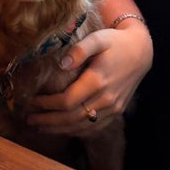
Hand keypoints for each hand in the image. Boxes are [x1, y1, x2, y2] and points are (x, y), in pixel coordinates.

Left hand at [26, 22, 152, 135]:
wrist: (140, 51)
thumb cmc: (115, 42)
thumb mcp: (98, 38)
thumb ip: (80, 50)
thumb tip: (62, 64)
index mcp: (97, 80)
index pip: (68, 100)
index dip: (48, 104)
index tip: (32, 101)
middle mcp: (105, 98)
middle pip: (72, 118)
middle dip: (49, 121)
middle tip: (29, 120)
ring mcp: (112, 107)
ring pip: (83, 126)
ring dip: (60, 129)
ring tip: (40, 128)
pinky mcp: (116, 111)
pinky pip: (94, 127)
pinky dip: (77, 131)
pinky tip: (63, 129)